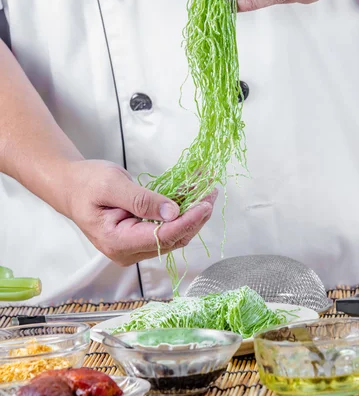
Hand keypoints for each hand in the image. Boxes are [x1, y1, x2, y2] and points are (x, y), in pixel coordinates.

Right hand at [57, 160, 216, 265]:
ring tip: (207, 191)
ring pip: (173, 234)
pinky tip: (193, 194)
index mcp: (118, 242)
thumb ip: (141, 200)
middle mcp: (128, 250)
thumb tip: (173, 211)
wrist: (71, 186)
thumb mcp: (112, 185)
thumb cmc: (86, 183)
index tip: (205, 205)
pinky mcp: (140, 236)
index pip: (162, 237)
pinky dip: (181, 211)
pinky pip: (166, 226)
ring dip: (192, 213)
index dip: (188, 221)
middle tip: (212, 192)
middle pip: (172, 238)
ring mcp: (134, 245)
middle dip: (195, 216)